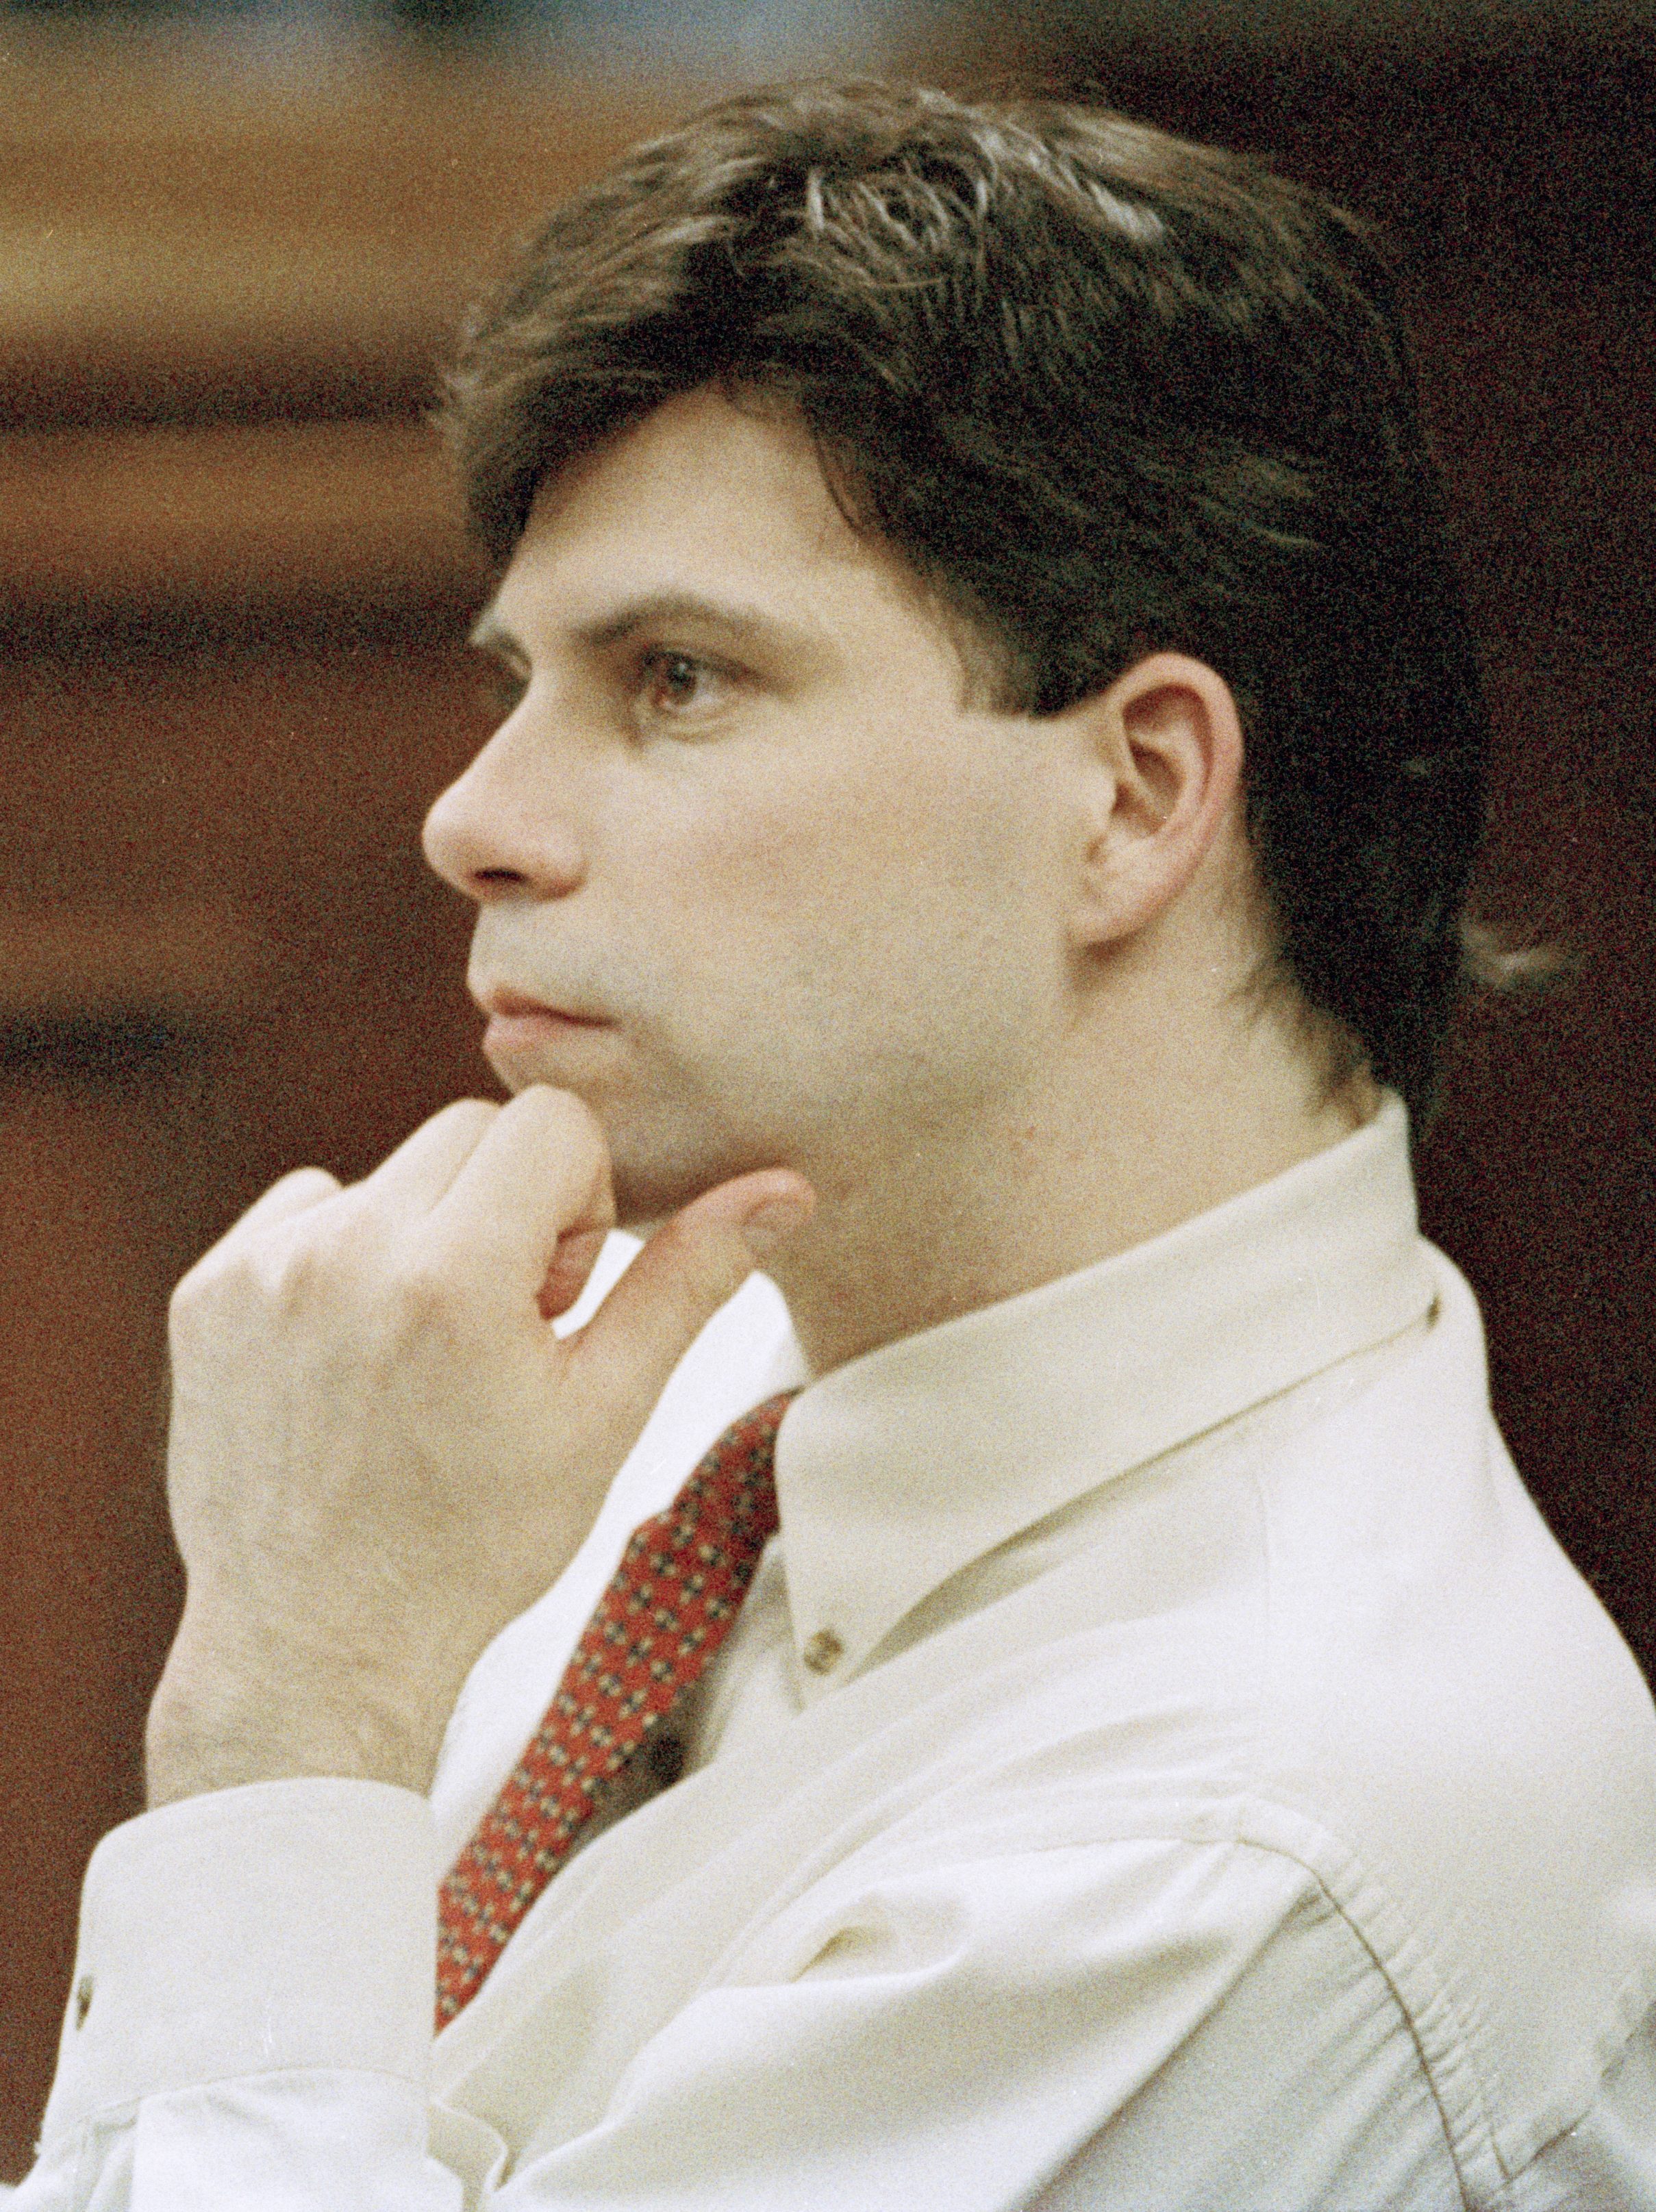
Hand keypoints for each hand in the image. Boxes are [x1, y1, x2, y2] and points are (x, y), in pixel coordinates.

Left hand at [146, 1087, 812, 1806]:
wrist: (321, 1642)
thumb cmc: (477, 1542)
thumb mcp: (605, 1413)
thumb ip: (691, 1281)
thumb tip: (782, 1189)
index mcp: (453, 1276)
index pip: (551, 1123)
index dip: (580, 1206)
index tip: (556, 1301)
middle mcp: (346, 1252)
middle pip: (471, 1130)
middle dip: (509, 1209)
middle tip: (502, 1329)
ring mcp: (264, 1269)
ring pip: (391, 1171)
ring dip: (426, 1235)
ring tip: (424, 1352)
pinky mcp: (209, 1289)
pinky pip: (306, 1209)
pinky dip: (343, 1257)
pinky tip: (357, 1354)